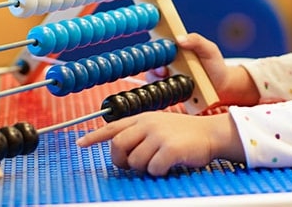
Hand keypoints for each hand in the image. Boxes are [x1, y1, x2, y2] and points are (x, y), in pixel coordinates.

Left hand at [76, 111, 243, 175]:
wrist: (210, 133)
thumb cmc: (184, 134)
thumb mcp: (159, 125)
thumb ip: (139, 132)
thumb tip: (120, 149)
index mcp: (143, 118)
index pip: (113, 126)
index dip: (95, 136)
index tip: (81, 143)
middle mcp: (148, 124)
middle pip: (118, 145)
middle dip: (121, 160)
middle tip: (131, 164)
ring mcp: (159, 135)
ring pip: (135, 160)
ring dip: (143, 167)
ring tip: (157, 162)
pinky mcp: (170, 148)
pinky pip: (152, 168)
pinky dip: (158, 171)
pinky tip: (167, 165)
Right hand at [150, 33, 259, 105]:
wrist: (221, 87)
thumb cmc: (214, 64)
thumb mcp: (209, 49)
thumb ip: (196, 41)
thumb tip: (178, 38)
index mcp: (175, 46)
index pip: (158, 43)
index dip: (154, 45)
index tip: (159, 50)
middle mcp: (167, 60)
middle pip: (150, 59)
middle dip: (154, 63)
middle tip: (164, 69)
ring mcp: (167, 75)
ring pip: (152, 75)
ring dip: (156, 78)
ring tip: (168, 80)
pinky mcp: (168, 89)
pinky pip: (158, 89)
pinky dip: (162, 89)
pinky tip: (172, 89)